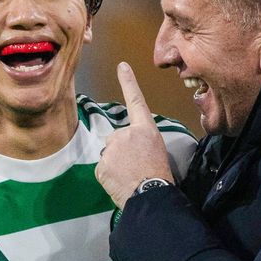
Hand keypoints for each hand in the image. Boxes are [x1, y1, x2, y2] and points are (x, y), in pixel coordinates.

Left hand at [95, 62, 173, 208]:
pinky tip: (119, 182)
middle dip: (121, 150)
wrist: (151, 194)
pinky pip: (102, 168)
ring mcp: (112, 148)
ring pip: (109, 154)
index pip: (136, 101)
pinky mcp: (101, 163)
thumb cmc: (159, 174)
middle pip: (116, 138)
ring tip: (129, 175)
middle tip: (134, 166)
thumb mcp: (157, 150)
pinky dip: (109, 175)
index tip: (122, 66)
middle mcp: (126, 133)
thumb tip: (130, 146)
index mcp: (145, 129)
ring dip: (115, 163)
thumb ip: (141, 140)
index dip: (129, 82)